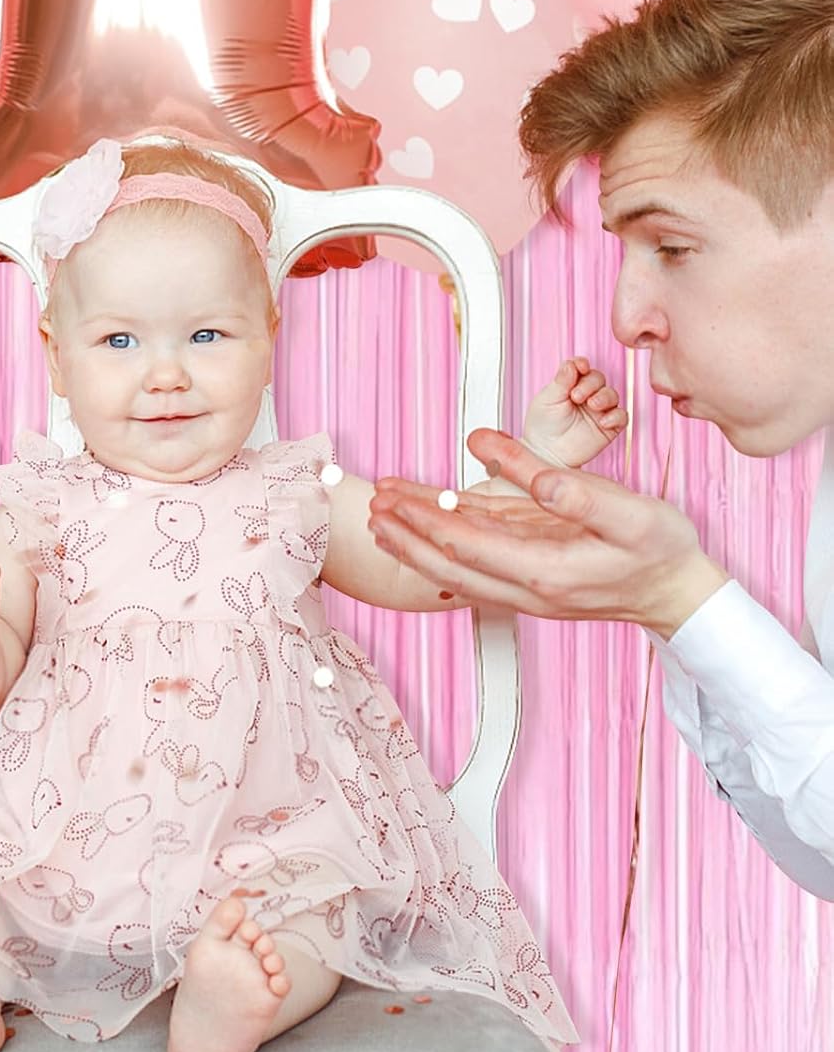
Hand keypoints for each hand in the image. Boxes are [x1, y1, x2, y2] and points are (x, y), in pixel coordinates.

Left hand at [366, 429, 727, 636]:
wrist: (681, 596)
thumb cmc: (661, 553)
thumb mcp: (627, 513)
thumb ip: (566, 488)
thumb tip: (503, 455)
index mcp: (544, 573)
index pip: (466, 547)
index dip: (424, 522)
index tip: (392, 499)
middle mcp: (525, 586)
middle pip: (447, 564)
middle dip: (404, 536)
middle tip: (369, 506)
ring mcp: (524, 583)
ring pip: (455, 564)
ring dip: (415, 540)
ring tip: (380, 512)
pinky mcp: (529, 572)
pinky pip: (478, 554)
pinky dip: (446, 536)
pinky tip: (425, 514)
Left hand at [521, 356, 626, 468]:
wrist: (546, 453)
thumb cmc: (542, 426)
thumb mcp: (547, 399)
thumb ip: (561, 381)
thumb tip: (572, 363)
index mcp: (570, 385)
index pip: (582, 369)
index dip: (583, 364)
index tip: (581, 366)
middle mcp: (587, 395)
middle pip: (598, 378)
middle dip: (590, 384)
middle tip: (576, 396)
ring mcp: (599, 411)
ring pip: (612, 395)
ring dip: (604, 397)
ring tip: (591, 405)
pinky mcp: (608, 427)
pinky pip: (622, 416)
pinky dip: (616, 416)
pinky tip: (603, 421)